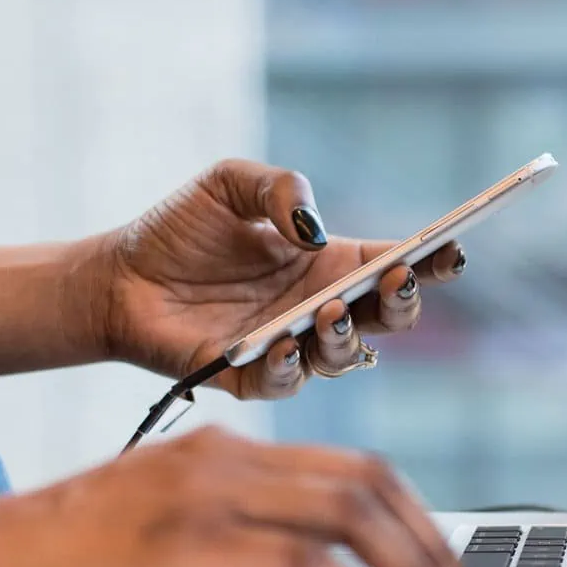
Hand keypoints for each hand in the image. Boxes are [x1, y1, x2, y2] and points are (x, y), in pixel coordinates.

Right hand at [0, 426, 481, 566]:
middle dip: (431, 546)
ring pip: (349, 516)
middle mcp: (226, 458)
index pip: (356, 467)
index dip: (417, 516)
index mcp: (228, 450)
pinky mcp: (185, 544)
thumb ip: (252, 556)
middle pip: (369, 484)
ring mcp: (206, 495)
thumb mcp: (177, 544)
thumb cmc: (66, 563)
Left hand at [91, 159, 465, 397]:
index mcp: (330, 263)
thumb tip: (313, 228)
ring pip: (345, 356)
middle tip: (397, 279)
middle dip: (404, 302)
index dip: (431, 260)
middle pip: (388, 318)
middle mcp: (320, 308)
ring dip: (346, 336)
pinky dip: (291, 366)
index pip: (396, 264)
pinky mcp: (249, 377)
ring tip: (329, 310)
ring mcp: (291, 346)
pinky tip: (284, 342)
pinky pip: (285, 382)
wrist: (116, 277)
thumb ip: (279, 188)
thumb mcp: (230, 183)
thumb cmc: (179, 230)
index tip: (451, 248)